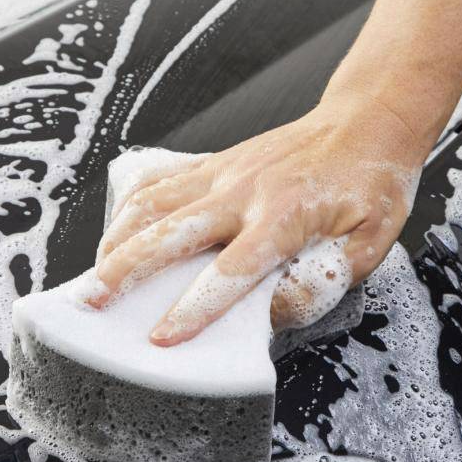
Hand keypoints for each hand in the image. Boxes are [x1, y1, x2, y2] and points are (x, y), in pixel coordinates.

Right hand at [84, 89, 436, 345]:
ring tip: (92, 275)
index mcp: (286, 216)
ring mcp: (224, 171)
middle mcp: (245, 191)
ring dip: (117, 240)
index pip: (231, 270)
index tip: (162, 337)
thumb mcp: (370, 243)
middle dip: (126, 271)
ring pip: (154, 204)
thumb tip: (270, 312)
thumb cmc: (368, 185)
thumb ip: (324, 280)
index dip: (193, 307)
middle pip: (172, 233)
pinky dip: (131, 207)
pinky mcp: (215, 162)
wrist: (364, 123)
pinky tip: (117, 232)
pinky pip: (161, 181)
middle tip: (91, 302)